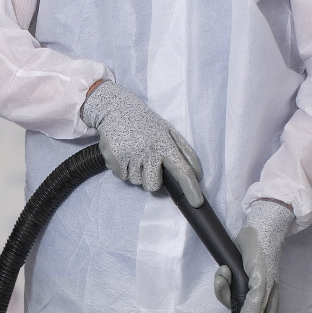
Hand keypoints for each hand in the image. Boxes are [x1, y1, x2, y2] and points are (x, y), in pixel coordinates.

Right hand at [81, 81, 203, 205]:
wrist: (116, 109)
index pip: (182, 170)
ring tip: (133, 154)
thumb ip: (184, 151)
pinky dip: (122, 169)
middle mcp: (149, 151)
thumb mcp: (168, 131)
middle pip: (153, 185)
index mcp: (165, 144)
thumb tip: (197, 174)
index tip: (197, 203)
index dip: (191, 188)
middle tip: (147, 164)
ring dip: (136, 173)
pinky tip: (123, 154)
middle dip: (151, 180)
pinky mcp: (115, 158)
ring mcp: (131, 155)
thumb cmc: (145, 123)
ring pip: (136, 182)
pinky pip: (122, 177)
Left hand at [214, 199, 293, 312]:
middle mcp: (259, 302)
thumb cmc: (264, 253)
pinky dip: (221, 283)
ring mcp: (247, 292)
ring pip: (231, 306)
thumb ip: (256, 302)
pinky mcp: (237, 282)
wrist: (256, 228)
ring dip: (222, 295)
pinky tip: (223, 271)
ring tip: (222, 277)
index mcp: (271, 305)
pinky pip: (225, 291)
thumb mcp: (262, 278)